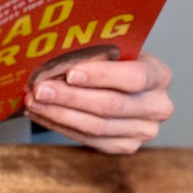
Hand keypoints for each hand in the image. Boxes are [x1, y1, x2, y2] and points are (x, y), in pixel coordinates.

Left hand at [24, 51, 172, 152]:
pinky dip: (61, 126)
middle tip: (40, 89)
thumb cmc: (118, 58)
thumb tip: (53, 50)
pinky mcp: (126, 146)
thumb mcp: (115, 46)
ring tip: (33, 101)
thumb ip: (95, 48)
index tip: (70, 73)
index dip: (101, 76)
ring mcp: (143, 131)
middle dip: (70, 97)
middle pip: (111, 106)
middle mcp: (158, 106)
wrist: (127, 82)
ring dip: (59, 114)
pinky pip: (89, 140)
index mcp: (159, 75)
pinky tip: (41, 113)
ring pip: (97, 127)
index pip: (133, 78)